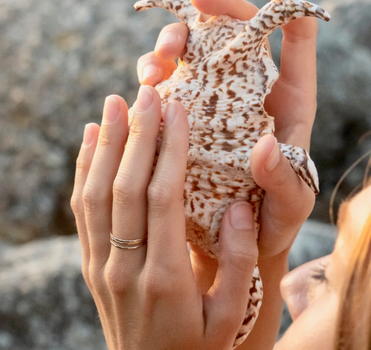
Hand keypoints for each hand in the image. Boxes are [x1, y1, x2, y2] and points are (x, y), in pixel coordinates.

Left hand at [71, 86, 258, 349]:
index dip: (169, 150)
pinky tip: (90, 144)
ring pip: (96, 194)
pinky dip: (83, 173)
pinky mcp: (91, 268)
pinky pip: (82, 212)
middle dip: (137, 135)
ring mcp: (102, 266)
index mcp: (165, 277)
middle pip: (126, 187)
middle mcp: (127, 266)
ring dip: (105, 146)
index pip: (163, 198)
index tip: (176, 111)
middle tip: (146, 92)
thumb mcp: (229, 316)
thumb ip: (235, 258)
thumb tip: (237, 205)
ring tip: (114, 105)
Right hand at [137, 0, 315, 283]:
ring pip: (190, 59)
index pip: (293, 41)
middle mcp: (249, 97)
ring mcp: (213, 108)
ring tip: (151, 73)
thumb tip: (264, 146)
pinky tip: (141, 97)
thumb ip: (284, 180)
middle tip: (173, 46)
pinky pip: (166, 94)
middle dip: (201, 25)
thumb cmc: (272, 223)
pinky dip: (150, 88)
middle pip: (228, 37)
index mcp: (287, 105)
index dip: (278, 12)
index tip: (246, 6)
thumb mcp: (288, 207)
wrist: (239, 242)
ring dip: (164, 53)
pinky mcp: (186, 126)